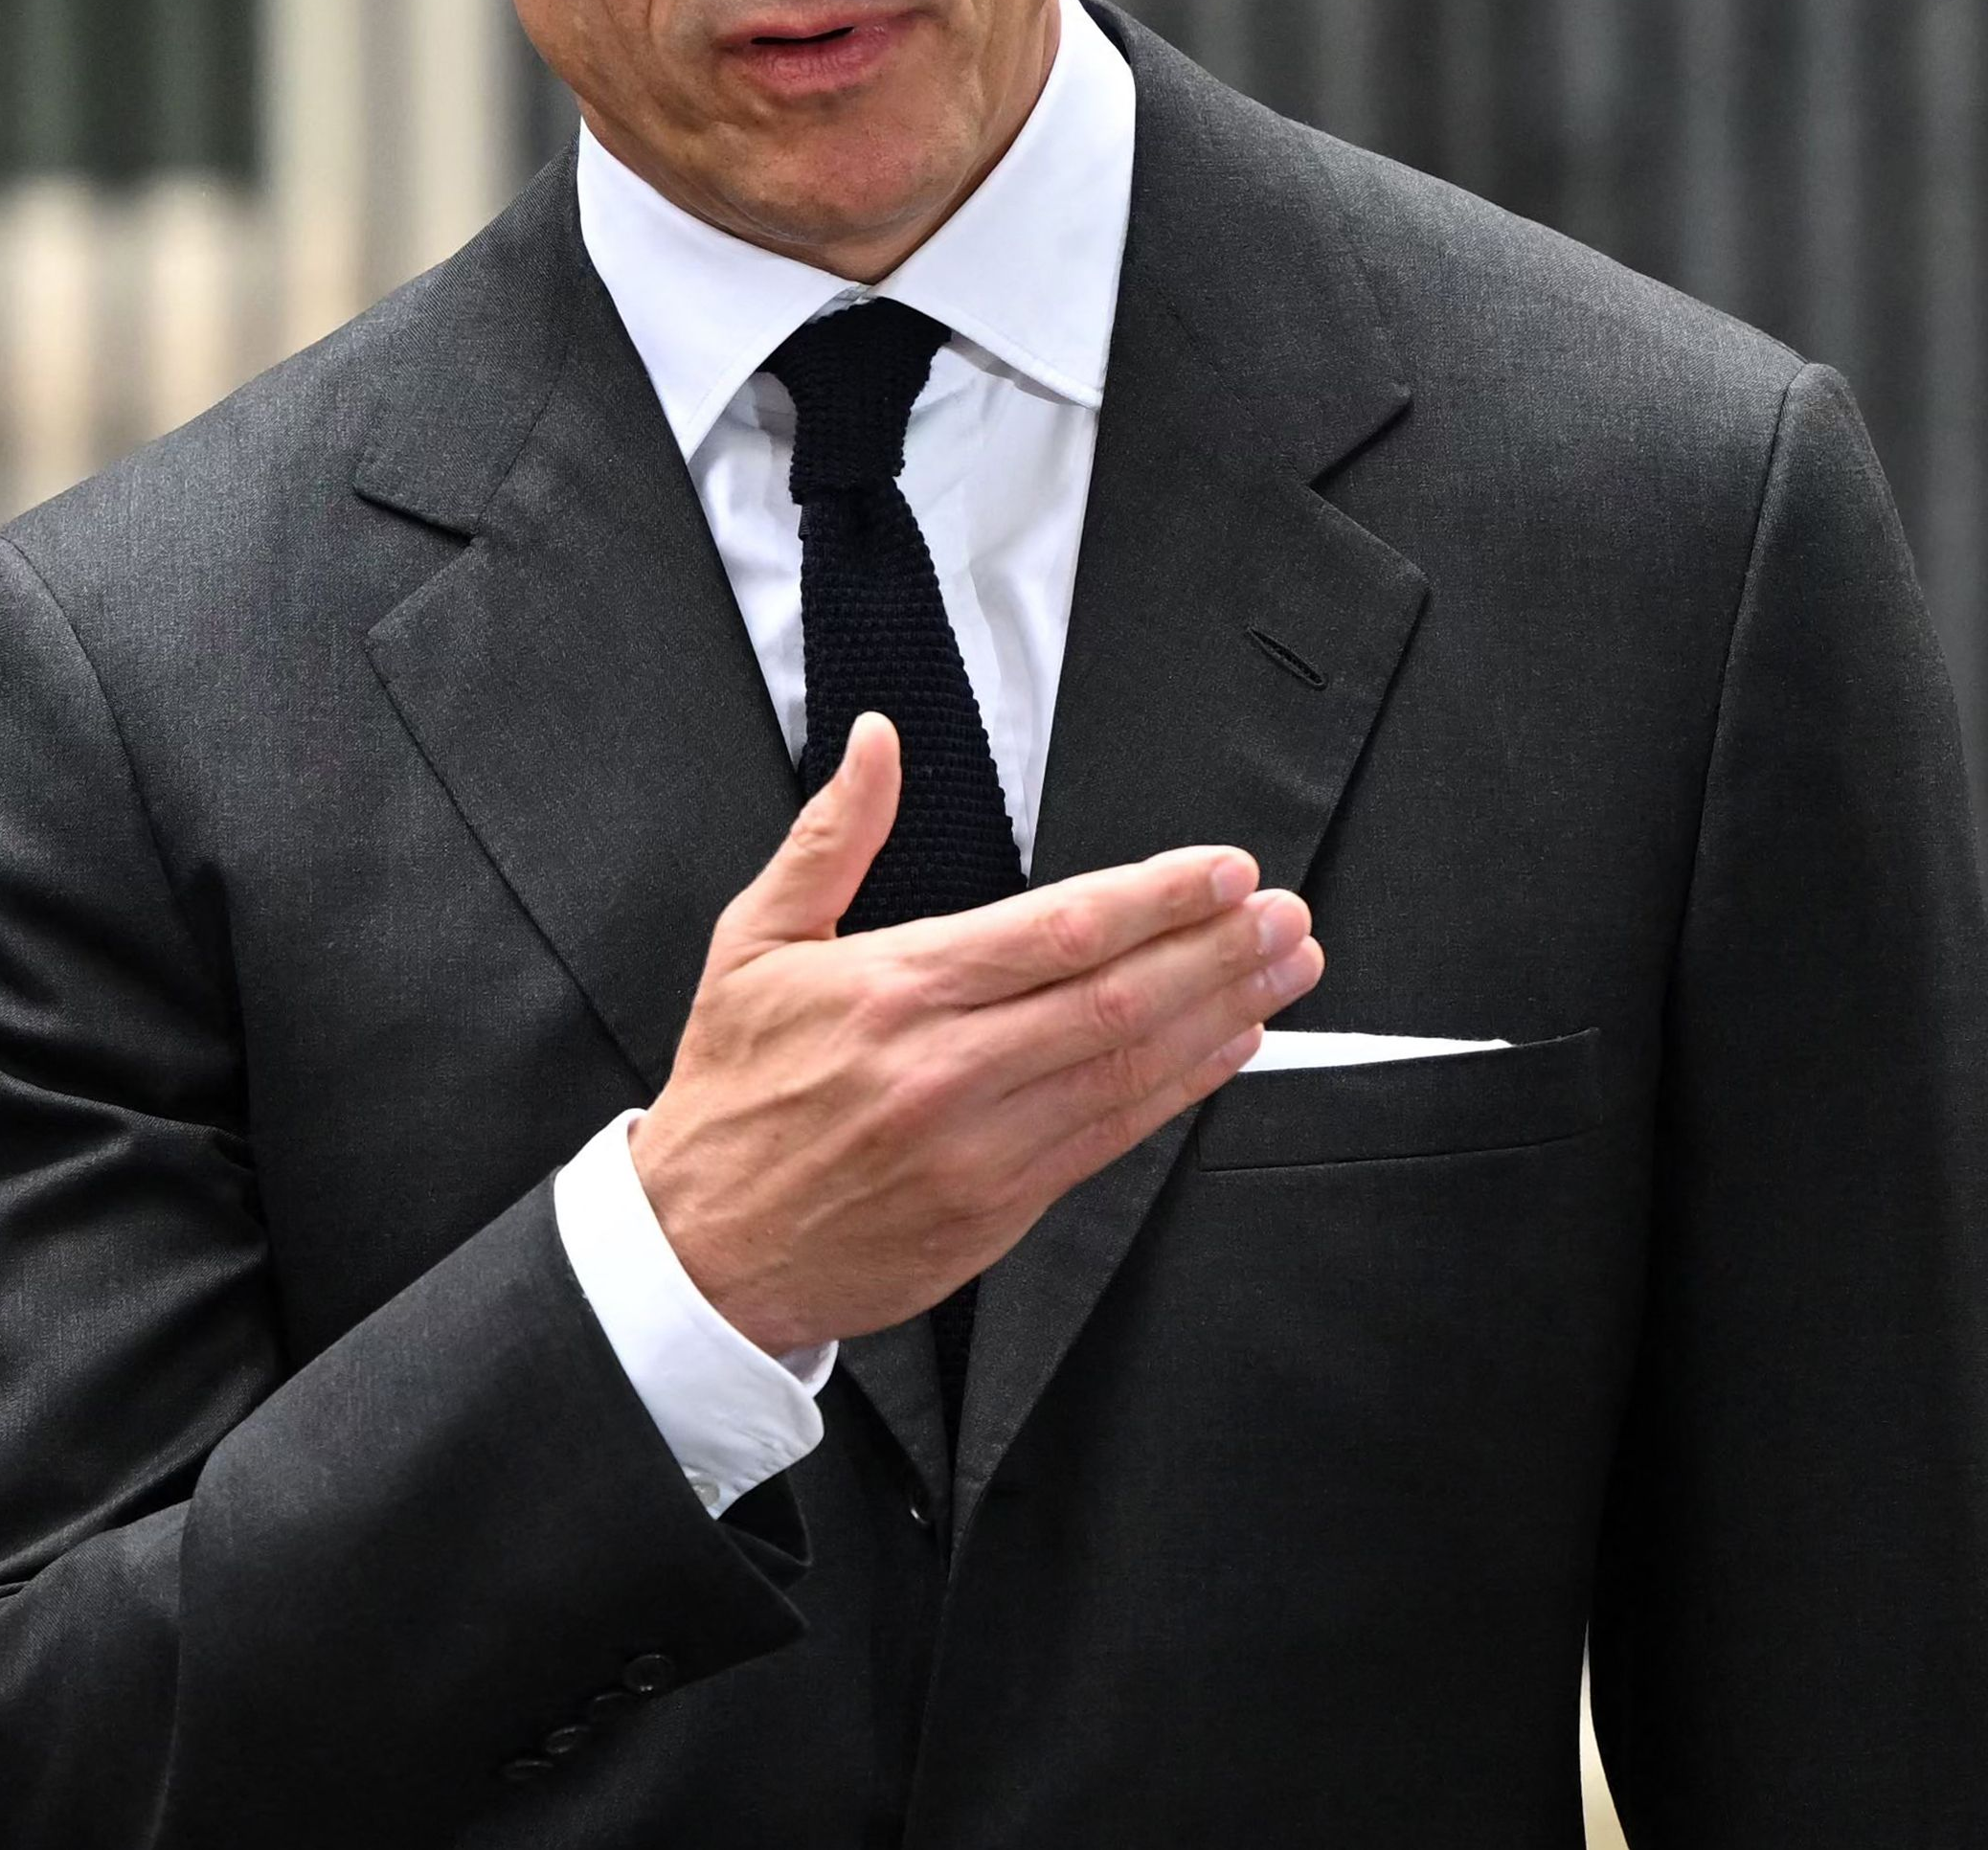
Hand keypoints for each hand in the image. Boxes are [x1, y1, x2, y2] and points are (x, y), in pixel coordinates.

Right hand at [625, 714, 1321, 1351]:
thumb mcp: (752, 941)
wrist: (703, 1245)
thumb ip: (830, 837)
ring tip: (1284, 969)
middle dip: (1217, 949)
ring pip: (1129, 1070)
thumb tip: (875, 743)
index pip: (1056, 930)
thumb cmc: (732, 1091)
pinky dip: (1181, 1090)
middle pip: (1116, 998)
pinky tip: (1226, 1049)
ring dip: (1224, 1014)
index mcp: (889, 990)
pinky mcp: (999, 1209)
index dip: (1156, 897)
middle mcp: (943, 1068)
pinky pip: (1111, 1138)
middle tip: (1283, 914)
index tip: (1221, 870)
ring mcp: (978, 1147)